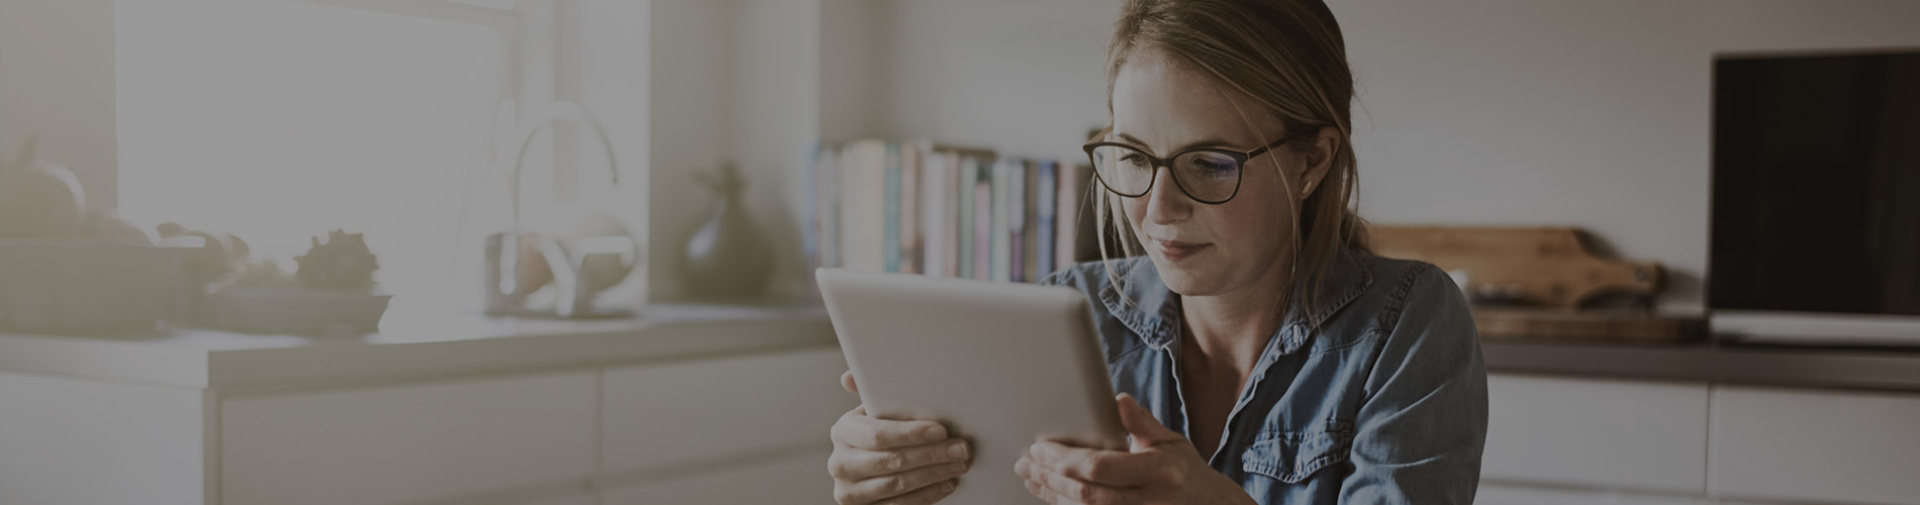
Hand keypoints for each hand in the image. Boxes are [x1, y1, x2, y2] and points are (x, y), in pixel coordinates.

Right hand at [829, 371, 972, 504]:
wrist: (868, 470)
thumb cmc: (879, 433)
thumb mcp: (875, 412)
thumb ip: (870, 393)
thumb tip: (848, 376)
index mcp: (843, 431)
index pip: (877, 434)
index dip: (911, 433)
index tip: (941, 431)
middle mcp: (840, 463)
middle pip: (890, 461)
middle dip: (931, 455)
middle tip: (961, 449)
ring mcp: (849, 492)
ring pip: (897, 486)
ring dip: (934, 475)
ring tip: (959, 465)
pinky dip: (927, 495)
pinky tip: (946, 483)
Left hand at [1015, 394, 1254, 504]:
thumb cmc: (1183, 470)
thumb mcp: (1170, 440)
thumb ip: (1141, 422)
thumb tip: (1117, 400)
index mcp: (1160, 472)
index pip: (1101, 467)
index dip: (1065, 458)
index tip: (1041, 446)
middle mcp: (1149, 501)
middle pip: (1086, 493)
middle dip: (1050, 476)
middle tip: (1026, 460)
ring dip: (1051, 493)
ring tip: (1030, 475)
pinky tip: (1049, 493)